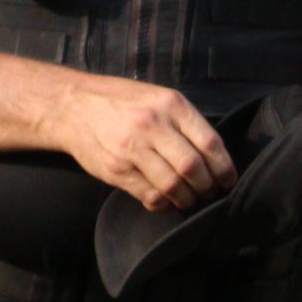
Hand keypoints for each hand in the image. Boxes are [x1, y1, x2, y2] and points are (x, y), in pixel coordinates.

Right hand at [47, 74, 233, 211]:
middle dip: (207, 187)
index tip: (228, 180)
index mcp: (170, 104)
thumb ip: (183, 122)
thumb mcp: (156, 97)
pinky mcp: (116, 169)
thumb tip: (213, 157)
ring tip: (189, 199)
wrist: (72, 106)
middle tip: (210, 193)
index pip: (210, 142)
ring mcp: (132, 148)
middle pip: (193, 167)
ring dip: (187, 199)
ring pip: (173, 186)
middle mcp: (152, 124)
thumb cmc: (120, 102)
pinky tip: (165, 200)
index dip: (225, 168)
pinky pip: (149, 195)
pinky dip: (163, 203)